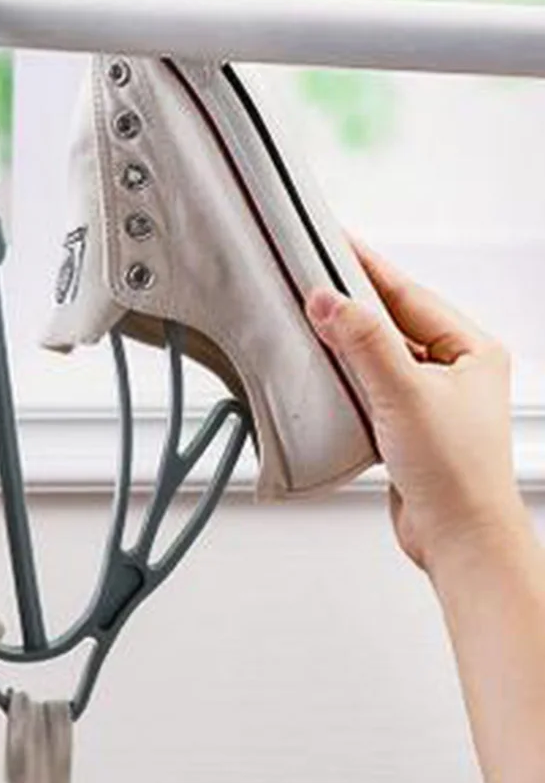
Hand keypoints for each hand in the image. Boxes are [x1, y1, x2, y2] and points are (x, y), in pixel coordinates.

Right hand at [305, 240, 530, 578]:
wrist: (457, 538)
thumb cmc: (456, 473)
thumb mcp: (406, 394)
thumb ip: (365, 343)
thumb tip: (330, 301)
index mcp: (472, 351)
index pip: (410, 294)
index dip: (369, 268)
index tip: (334, 243)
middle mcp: (454, 371)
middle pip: (391, 321)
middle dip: (351, 304)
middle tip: (310, 280)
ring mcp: (429, 399)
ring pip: (378, 356)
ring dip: (345, 343)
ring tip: (310, 322)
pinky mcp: (406, 426)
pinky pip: (369, 387)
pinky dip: (344, 378)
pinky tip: (322, 374)